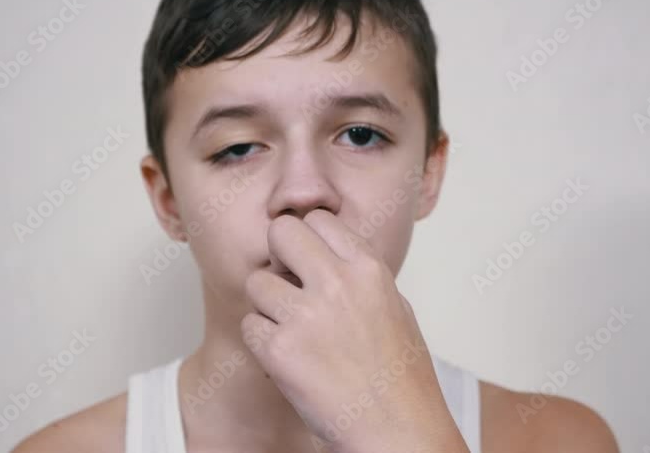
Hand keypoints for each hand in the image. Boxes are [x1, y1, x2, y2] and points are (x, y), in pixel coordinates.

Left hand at [240, 209, 468, 452]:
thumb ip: (360, 275)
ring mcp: (306, 315)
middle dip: (278, 257)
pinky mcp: (280, 349)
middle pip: (280, 231)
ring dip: (266, 306)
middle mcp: (337, 283)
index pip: (318, 218)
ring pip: (256, 282)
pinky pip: (248, 326)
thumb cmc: (401, 378)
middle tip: (287, 285)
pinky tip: (286, 359)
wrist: (397, 431)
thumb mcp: (395, 307)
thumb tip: (329, 252)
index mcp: (368, 269)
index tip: (307, 262)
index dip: (307, 239)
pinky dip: (261, 344)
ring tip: (290, 331)